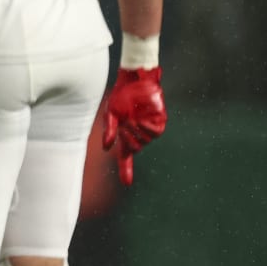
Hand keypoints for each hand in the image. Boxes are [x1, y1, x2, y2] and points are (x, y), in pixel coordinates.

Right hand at [103, 67, 165, 185]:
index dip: (126, 171)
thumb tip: (107, 148)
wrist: (135, 82)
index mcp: (125, 135)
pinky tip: (140, 121)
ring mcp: (150, 129)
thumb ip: (109, 130)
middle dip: (127, 140)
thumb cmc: (121, 97)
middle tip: (122, 127)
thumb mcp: (110, 114)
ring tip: (130, 120)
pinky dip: (147, 129)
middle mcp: (138, 135)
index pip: (125, 157)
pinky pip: (155, 133)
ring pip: (145, 142)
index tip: (127, 183)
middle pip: (134, 149)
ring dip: (136, 133)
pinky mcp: (160, 122)